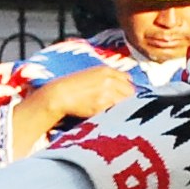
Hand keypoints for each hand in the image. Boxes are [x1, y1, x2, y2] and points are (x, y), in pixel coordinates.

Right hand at [20, 65, 138, 123]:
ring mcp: (106, 93)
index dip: (127, 90)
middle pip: (130, 91)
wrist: (59, 94)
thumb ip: (107, 78)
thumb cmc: (72, 86)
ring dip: (124, 109)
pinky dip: (116, 115)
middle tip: (123, 108)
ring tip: (117, 114)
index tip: (125, 97)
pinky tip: (110, 118)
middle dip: (128, 100)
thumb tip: (124, 85)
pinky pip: (117, 112)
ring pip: (126, 102)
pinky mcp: (102, 106)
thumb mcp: (91, 75)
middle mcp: (109, 80)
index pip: (128, 80)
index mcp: (106, 70)